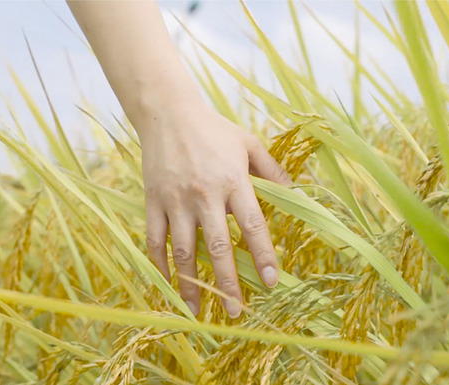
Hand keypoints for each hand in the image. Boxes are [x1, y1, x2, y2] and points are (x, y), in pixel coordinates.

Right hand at [139, 102, 291, 317]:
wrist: (168, 113)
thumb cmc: (213, 129)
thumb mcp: (248, 143)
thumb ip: (271, 170)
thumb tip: (295, 193)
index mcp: (233, 181)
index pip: (252, 225)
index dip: (262, 255)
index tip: (271, 282)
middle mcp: (204, 195)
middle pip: (217, 247)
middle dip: (227, 283)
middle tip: (235, 311)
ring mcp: (176, 200)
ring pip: (183, 251)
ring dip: (191, 283)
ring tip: (199, 310)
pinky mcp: (153, 201)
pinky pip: (155, 240)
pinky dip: (161, 265)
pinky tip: (169, 284)